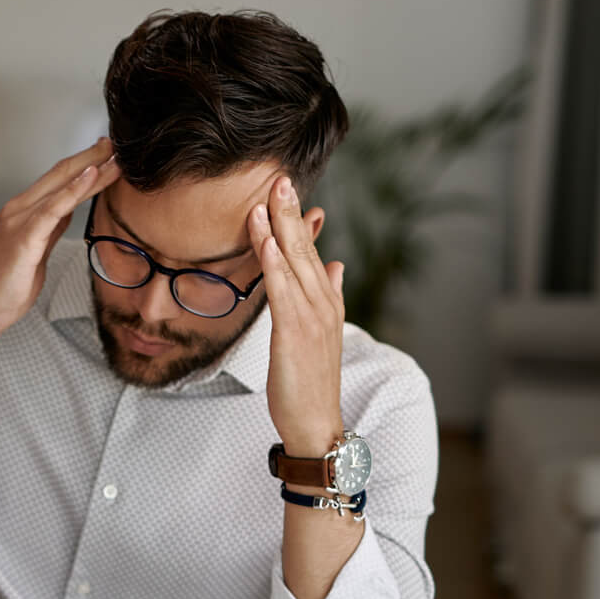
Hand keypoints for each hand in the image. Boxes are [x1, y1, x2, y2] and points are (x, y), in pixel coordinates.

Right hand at [0, 141, 119, 341]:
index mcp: (22, 212)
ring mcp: (18, 221)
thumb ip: (49, 229)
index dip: (85, 163)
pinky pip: (53, 208)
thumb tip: (67, 211)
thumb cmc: (4, 288)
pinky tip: (92, 175)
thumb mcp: (36, 252)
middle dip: (93, 156)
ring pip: (61, 185)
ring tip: (117, 155)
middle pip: (61, 173)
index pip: (58, 180)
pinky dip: (74, 190)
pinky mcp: (23, 238)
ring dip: (92, 168)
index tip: (109, 151)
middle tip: (120, 141)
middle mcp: (18, 209)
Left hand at [249, 175, 345, 456]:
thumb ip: (327, 296)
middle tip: (279, 177)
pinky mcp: (294, 332)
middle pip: (304, 249)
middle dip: (291, 212)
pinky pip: (281, 290)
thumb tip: (335, 266)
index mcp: (327, 301)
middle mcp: (323, 303)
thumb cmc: (310, 383)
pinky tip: (264, 241)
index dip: (298, 220)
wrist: (315, 422)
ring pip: (294, 263)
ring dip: (280, 228)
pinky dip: (273, 263)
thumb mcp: (319, 334)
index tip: (287, 189)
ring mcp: (312, 317)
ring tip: (268, 196)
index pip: (310, 253)